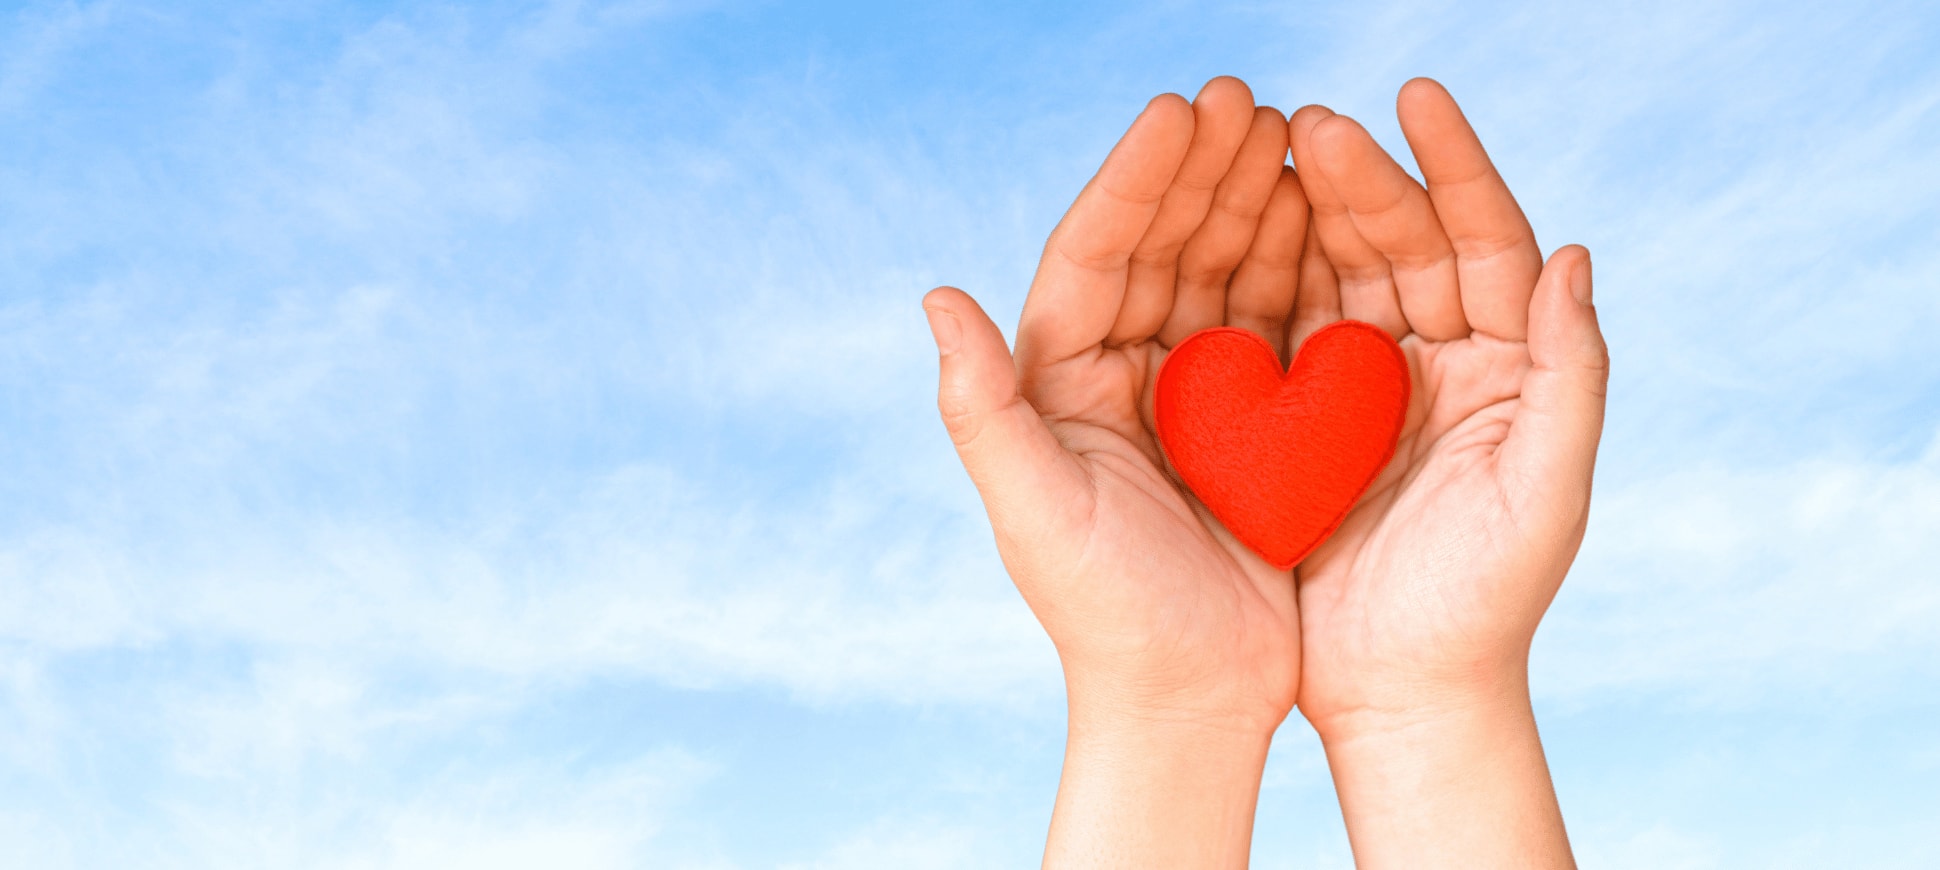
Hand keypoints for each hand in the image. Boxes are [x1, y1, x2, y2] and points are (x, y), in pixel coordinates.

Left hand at [923, 77, 1311, 865]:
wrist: (1187, 699)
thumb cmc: (1102, 615)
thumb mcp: (1035, 514)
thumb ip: (981, 410)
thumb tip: (937, 296)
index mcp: (1057, 381)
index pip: (1093, 254)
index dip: (1132, 179)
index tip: (1178, 107)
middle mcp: (1114, 372)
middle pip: (1158, 244)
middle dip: (1200, 167)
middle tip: (1247, 93)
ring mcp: (1186, 390)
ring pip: (1220, 267)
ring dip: (1253, 198)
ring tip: (1297, 127)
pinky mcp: (1251, 419)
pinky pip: (1276, 318)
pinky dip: (1302, 261)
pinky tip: (1336, 212)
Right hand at [1286, 79, 1605, 866]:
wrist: (1402, 695)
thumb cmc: (1485, 606)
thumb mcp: (1545, 494)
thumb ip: (1572, 377)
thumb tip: (1576, 255)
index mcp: (1509, 367)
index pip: (1488, 242)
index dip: (1455, 166)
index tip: (1413, 96)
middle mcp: (1446, 361)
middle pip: (1406, 242)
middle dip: (1361, 176)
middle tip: (1308, 119)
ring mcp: (1370, 387)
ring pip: (1338, 272)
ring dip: (1304, 210)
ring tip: (1262, 149)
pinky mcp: (1305, 420)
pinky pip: (1282, 327)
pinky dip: (1258, 275)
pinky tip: (1223, 231)